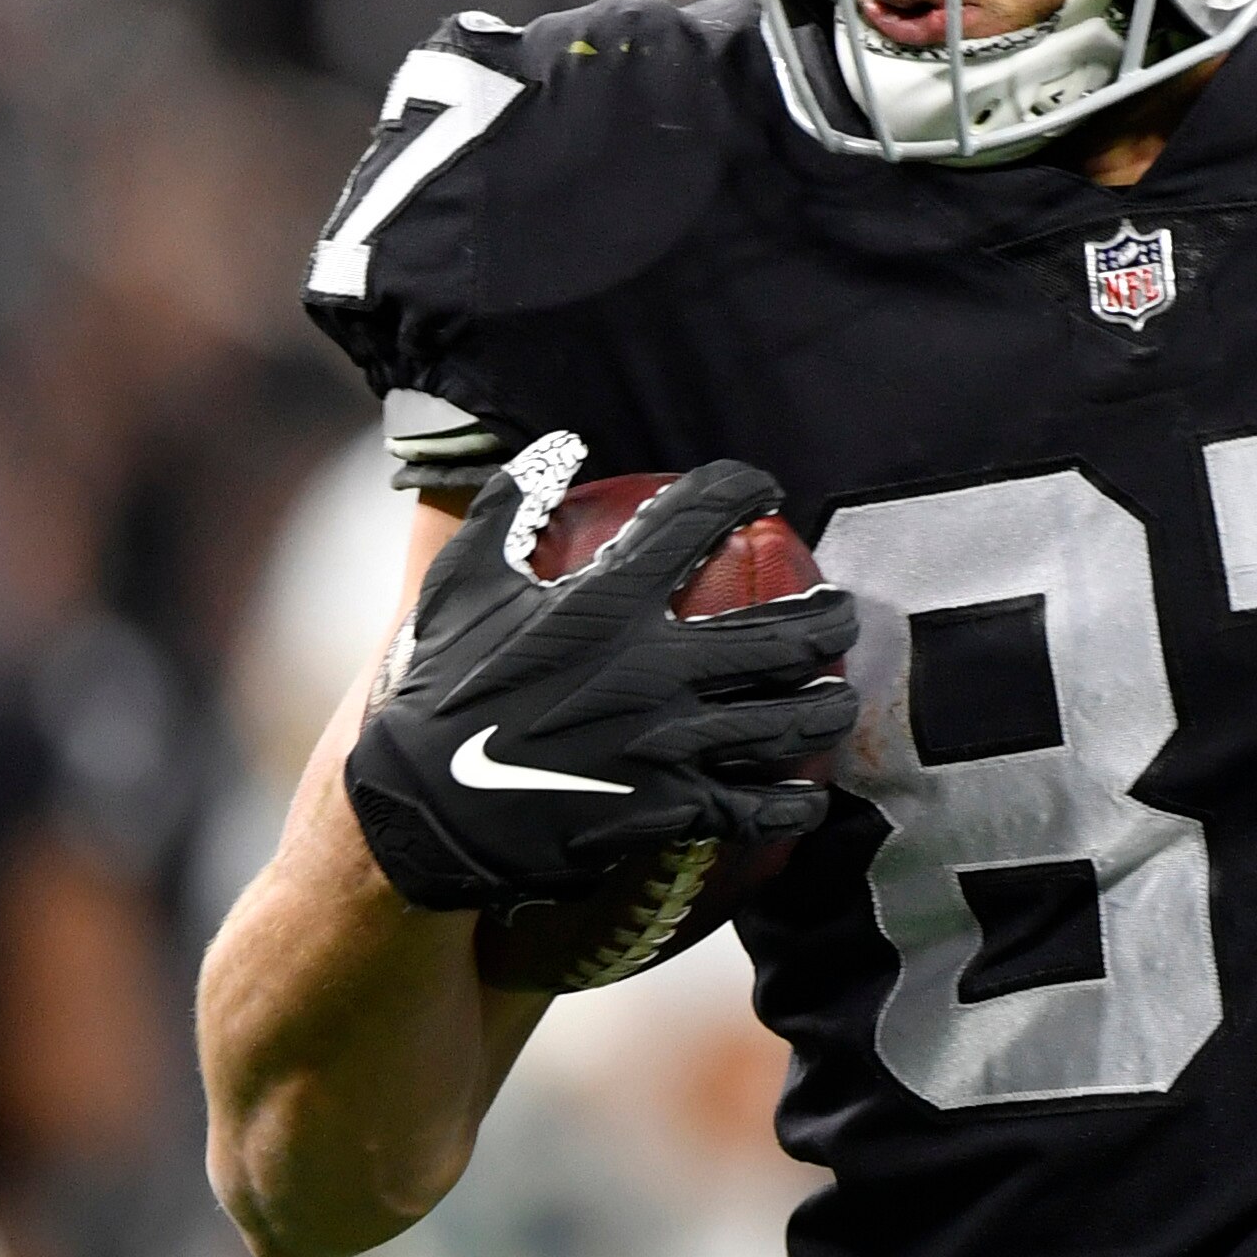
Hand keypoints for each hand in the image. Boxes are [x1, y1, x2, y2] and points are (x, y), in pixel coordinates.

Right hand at [341, 437, 858, 912]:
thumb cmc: (438, 690)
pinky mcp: (666, 809)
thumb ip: (507, 507)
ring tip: (838, 697)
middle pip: (783, 634)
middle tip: (840, 613)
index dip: (740, 490)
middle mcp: (653, 666)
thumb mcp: (461, 584)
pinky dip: (793, 803)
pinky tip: (807, 797)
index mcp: (607, 603)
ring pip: (788, 721)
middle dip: (831, 619)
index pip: (696, 519)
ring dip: (829, 707)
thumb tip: (553, 445)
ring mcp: (666, 742)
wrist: (415, 811)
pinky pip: (754, 806)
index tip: (762, 488)